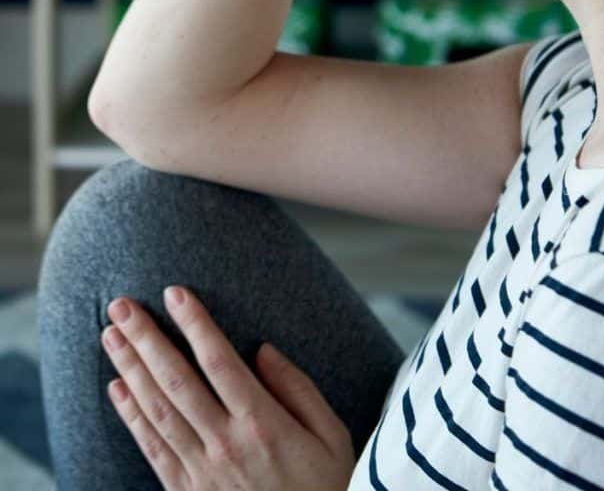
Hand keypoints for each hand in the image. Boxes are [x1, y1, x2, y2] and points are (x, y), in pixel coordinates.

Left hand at [101, 286, 355, 489]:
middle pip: (176, 381)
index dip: (194, 324)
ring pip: (158, 411)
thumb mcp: (331, 434)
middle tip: (121, 305)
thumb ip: (297, 387)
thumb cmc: (326, 485)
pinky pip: (153, 450)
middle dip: (146, 338)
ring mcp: (202, 472)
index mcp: (262, 423)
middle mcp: (226, 444)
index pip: (219, 361)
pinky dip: (131, 417)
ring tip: (111, 334)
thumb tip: (261, 349)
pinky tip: (116, 388)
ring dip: (131, 368)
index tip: (175, 292)